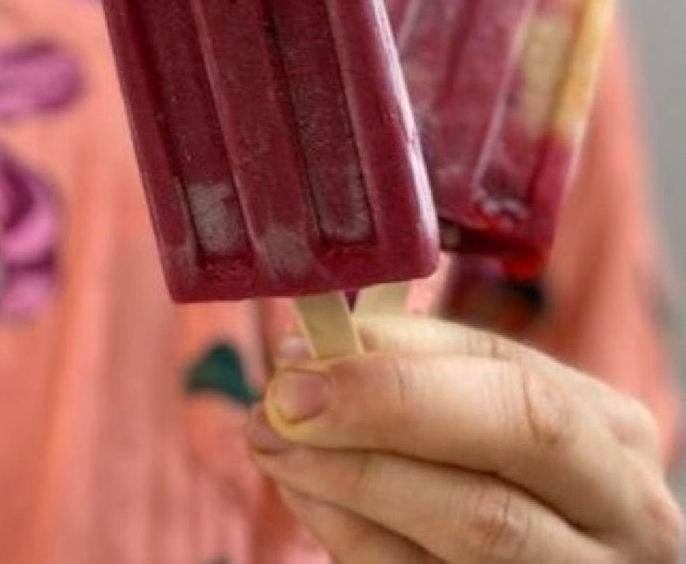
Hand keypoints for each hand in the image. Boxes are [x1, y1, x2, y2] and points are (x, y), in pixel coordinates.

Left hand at [245, 314, 681, 561]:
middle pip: (514, 440)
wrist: (539, 561)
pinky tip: (305, 497)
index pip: (512, 378)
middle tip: (283, 404)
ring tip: (272, 444)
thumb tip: (310, 352)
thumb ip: (415, 373)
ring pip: (476, 521)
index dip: (397, 365)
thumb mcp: (486, 417)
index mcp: (613, 435)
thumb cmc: (505, 476)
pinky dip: (353, 535)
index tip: (298, 357)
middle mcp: (622, 511)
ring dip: (351, 476)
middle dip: (386, 410)